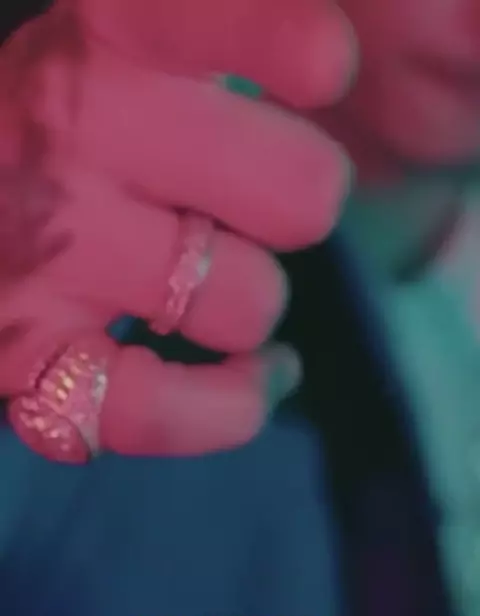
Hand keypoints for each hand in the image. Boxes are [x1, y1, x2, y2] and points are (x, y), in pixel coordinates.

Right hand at [0, 0, 353, 460]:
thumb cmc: (67, 128)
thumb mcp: (125, 42)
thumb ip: (214, 34)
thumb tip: (328, 55)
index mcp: (100, 41)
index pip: (193, 19)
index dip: (274, 40)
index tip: (327, 66)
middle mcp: (68, 139)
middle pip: (300, 196)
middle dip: (298, 205)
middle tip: (251, 199)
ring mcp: (48, 259)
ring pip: (249, 304)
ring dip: (252, 301)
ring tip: (216, 278)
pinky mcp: (32, 362)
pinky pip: (161, 411)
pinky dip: (230, 407)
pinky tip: (260, 378)